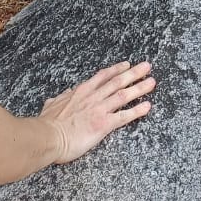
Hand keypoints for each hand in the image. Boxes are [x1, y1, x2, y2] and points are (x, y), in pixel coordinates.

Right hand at [40, 60, 154, 163]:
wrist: (48, 136)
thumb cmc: (48, 124)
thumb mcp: (52, 105)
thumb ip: (58, 100)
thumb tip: (57, 98)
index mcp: (81, 91)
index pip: (102, 76)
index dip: (116, 69)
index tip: (126, 64)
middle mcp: (93, 97)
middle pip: (117, 81)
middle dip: (134, 73)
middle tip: (147, 66)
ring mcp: (99, 109)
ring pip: (124, 95)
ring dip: (139, 87)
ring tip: (152, 81)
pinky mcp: (103, 124)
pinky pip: (124, 116)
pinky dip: (137, 111)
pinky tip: (147, 107)